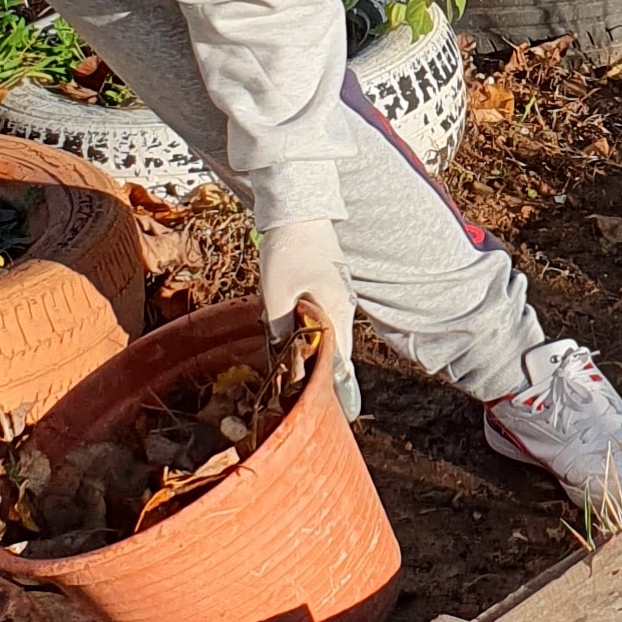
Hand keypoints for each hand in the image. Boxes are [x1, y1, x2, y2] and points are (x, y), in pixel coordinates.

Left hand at [258, 216, 361, 414]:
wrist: (299, 207)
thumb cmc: (288, 249)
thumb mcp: (276, 294)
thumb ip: (281, 329)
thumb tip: (284, 361)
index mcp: (337, 312)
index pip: (341, 363)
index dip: (338, 389)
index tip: (339, 414)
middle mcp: (344, 307)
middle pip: (339, 352)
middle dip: (328, 376)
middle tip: (317, 402)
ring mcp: (339, 295)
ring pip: (331, 336)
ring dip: (320, 355)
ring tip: (304, 377)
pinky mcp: (329, 286)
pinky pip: (324, 320)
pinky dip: (315, 335)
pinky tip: (298, 339)